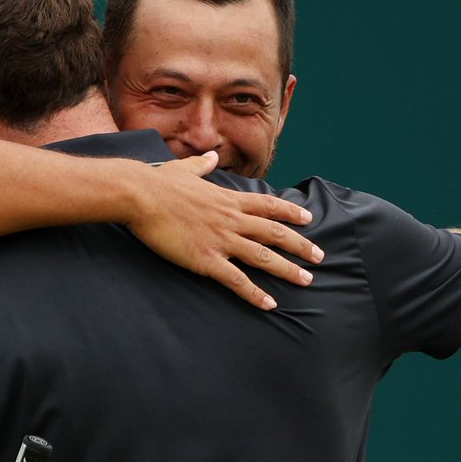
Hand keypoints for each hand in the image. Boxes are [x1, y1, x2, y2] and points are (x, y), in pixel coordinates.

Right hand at [128, 150, 321, 309]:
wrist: (141, 196)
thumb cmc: (159, 183)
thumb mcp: (184, 169)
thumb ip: (201, 165)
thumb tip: (209, 157)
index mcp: (228, 198)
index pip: (268, 205)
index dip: (291, 212)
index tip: (308, 219)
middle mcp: (231, 219)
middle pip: (275, 233)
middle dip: (300, 245)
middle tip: (319, 256)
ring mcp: (221, 239)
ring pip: (264, 257)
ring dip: (288, 270)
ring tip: (307, 280)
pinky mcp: (207, 259)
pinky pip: (237, 280)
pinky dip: (255, 293)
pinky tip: (269, 304)